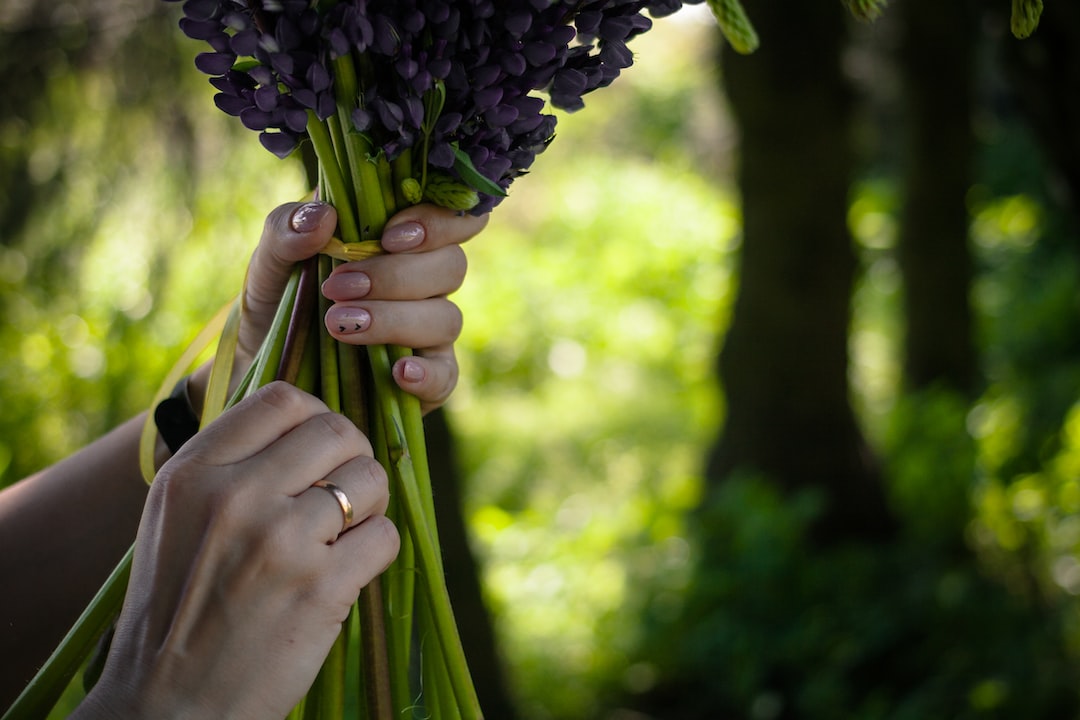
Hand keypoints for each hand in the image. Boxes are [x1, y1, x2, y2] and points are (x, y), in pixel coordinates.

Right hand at [75, 383, 398, 718]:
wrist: (167, 704)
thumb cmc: (178, 606)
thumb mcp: (178, 516)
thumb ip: (230, 463)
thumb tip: (304, 418)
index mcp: (195, 472)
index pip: (282, 399)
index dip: (315, 415)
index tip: (320, 445)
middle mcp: (236, 497)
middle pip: (337, 431)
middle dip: (353, 457)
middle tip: (343, 490)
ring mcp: (281, 541)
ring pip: (370, 480)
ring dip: (368, 505)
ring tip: (340, 535)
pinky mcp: (321, 588)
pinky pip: (385, 536)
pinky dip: (374, 551)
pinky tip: (344, 572)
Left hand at [233, 202, 485, 413]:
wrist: (259, 365)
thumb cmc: (278, 299)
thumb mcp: (270, 259)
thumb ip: (287, 229)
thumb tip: (325, 218)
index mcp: (402, 240)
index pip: (454, 219)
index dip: (439, 221)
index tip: (390, 236)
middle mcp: (426, 283)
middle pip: (452, 267)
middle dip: (395, 276)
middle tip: (338, 287)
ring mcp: (428, 332)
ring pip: (447, 318)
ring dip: (396, 319)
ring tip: (339, 326)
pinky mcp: (424, 380)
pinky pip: (445, 376)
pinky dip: (427, 374)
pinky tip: (397, 372)